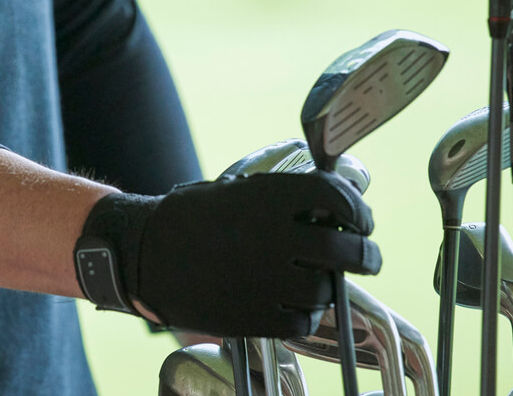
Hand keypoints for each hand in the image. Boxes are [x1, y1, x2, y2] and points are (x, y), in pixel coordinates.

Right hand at [73, 171, 379, 337]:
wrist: (143, 254)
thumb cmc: (190, 219)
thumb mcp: (237, 191)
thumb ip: (282, 199)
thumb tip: (331, 206)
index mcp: (268, 198)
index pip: (336, 197)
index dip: (358, 210)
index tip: (362, 219)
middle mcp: (273, 237)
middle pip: (344, 250)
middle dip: (366, 254)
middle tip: (368, 256)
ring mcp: (266, 280)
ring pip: (326, 290)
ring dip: (330, 287)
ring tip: (320, 283)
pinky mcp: (255, 316)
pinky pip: (303, 322)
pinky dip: (307, 316)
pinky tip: (297, 307)